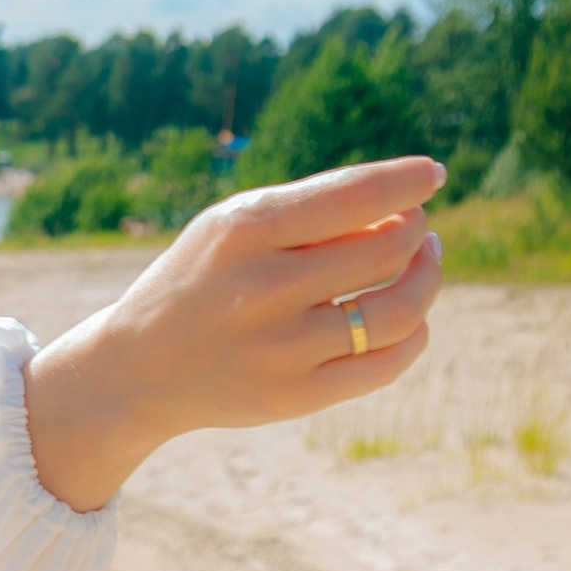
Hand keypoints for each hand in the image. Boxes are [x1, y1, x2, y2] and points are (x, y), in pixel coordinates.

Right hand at [22, 157, 443, 511]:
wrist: (138, 368)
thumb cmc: (202, 280)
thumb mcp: (231, 227)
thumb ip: (308, 209)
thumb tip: (406, 205)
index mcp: (245, 229)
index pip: (355, 194)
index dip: (408, 181)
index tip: (431, 175)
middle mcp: (265, 288)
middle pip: (387, 247)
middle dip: (415, 229)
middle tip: (416, 227)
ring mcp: (282, 348)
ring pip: (401, 309)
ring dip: (427, 278)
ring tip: (424, 262)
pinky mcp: (296, 395)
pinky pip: (388, 362)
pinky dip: (415, 334)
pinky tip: (411, 318)